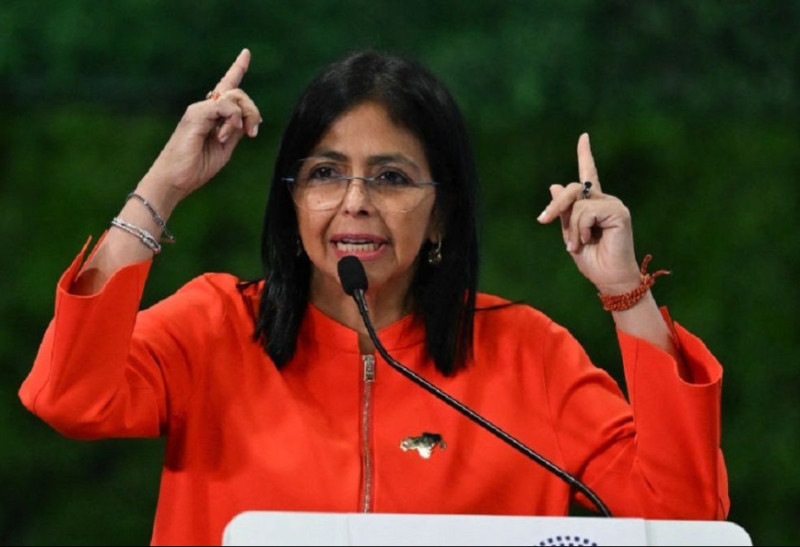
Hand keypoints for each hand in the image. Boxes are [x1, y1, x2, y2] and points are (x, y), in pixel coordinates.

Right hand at [141, 48, 261, 205]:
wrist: (175, 180)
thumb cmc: (197, 167)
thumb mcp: (225, 149)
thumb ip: (235, 131)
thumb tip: (247, 119)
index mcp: (212, 115)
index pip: (226, 86)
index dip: (237, 68)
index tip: (246, 53)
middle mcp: (205, 108)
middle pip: (238, 93)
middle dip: (253, 111)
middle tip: (253, 133)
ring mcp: (199, 109)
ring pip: (234, 97)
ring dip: (244, 117)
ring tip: (234, 137)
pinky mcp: (195, 115)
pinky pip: (224, 106)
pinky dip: (232, 120)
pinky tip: (223, 135)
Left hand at [537, 134, 640, 294]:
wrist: (609, 279)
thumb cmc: (592, 260)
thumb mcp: (570, 235)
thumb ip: (564, 212)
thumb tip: (555, 185)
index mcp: (594, 205)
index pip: (589, 175)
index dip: (585, 155)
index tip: (584, 137)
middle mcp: (605, 201)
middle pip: (573, 189)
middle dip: (555, 205)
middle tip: (542, 220)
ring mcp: (613, 205)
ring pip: (577, 203)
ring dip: (571, 228)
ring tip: (577, 245)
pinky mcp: (619, 212)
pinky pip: (586, 211)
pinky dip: (580, 228)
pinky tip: (588, 241)